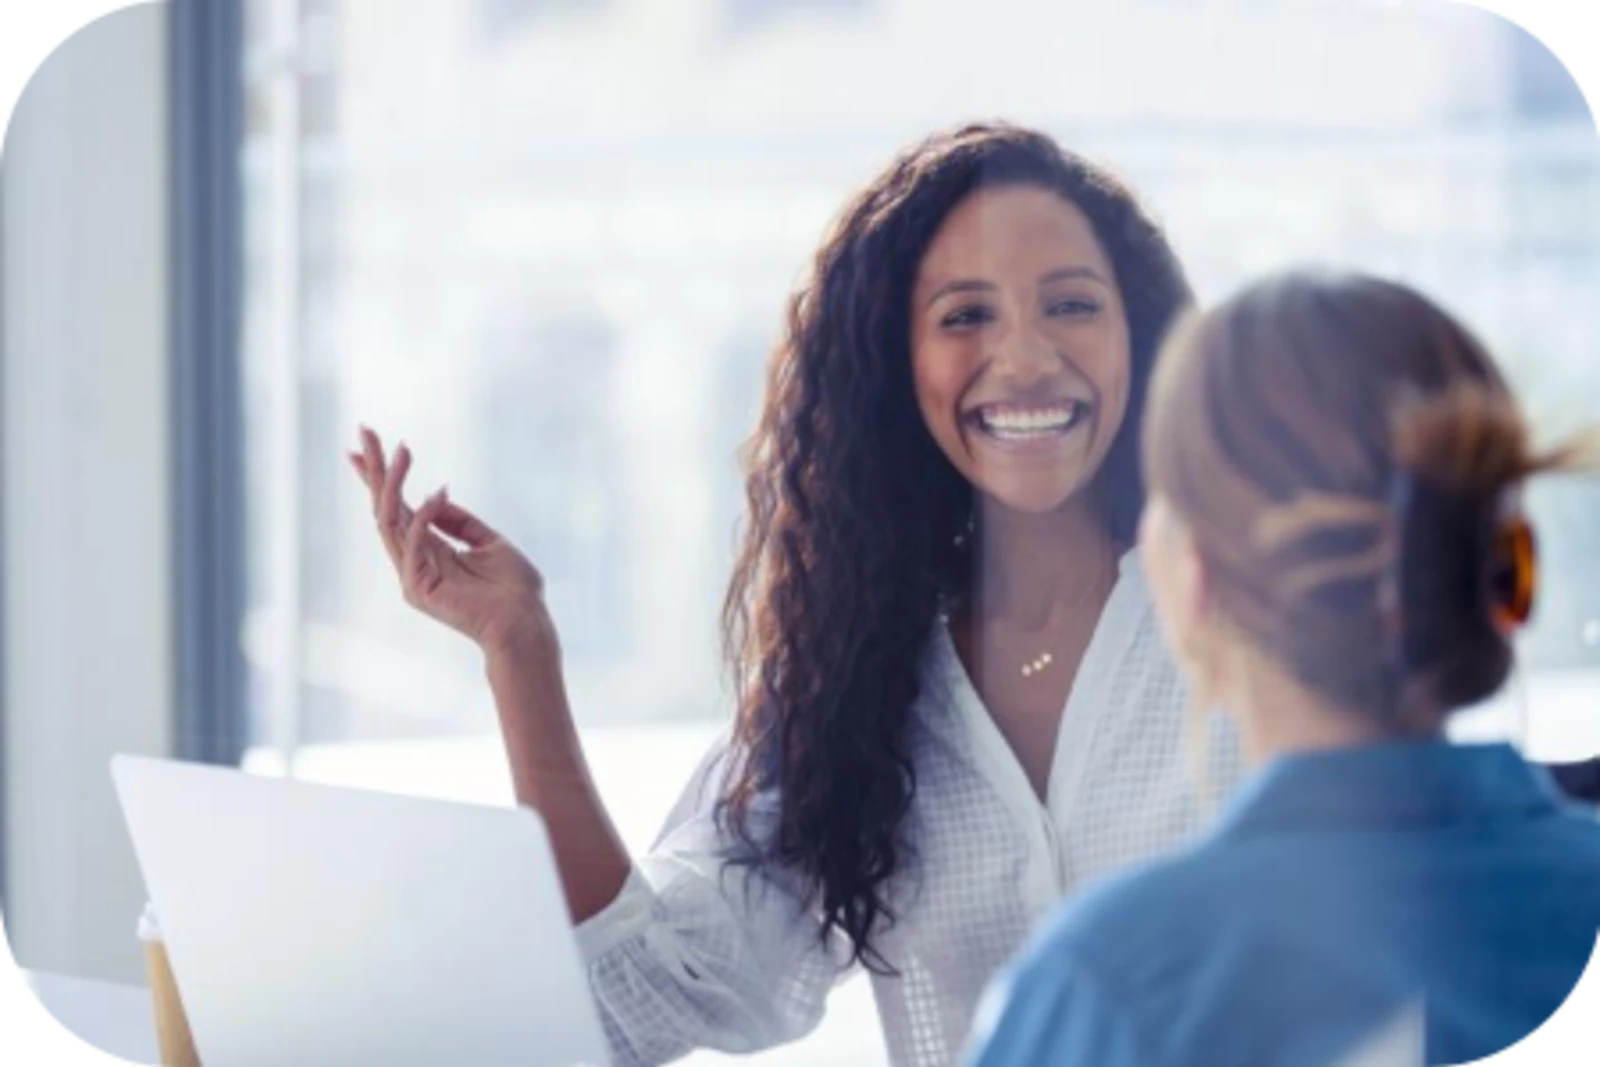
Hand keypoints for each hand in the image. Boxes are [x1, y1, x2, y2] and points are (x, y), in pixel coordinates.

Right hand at [350, 427, 555, 657]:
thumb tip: (435, 494)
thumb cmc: (514, 590)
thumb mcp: (490, 542)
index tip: (366, 444)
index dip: (380, 477)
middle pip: (384, 508)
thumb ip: (460, 522)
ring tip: (401, 452)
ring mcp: (413, 575)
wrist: (525, 625)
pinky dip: (424, 516)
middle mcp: (414, 560)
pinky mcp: (419, 588)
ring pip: (389, 521)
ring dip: (393, 483)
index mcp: (429, 550)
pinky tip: (438, 493)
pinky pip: (414, 544)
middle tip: (365, 432)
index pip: (397, 508)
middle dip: (374, 470)